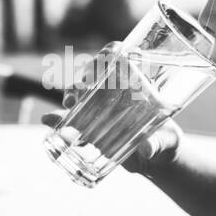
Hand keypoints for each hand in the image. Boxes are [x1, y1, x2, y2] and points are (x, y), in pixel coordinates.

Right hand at [40, 41, 182, 175]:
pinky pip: (70, 120)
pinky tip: (48, 119)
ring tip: (69, 103)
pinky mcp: (90, 127)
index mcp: (137, 84)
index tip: (105, 57)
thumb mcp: (167, 142)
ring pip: (79, 94)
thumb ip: (159, 144)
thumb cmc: (167, 143)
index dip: (109, 54)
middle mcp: (115, 92)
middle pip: (95, 74)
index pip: (119, 58)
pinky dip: (57, 119)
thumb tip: (148, 149)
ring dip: (70, 95)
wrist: (157, 162)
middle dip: (86, 77)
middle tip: (83, 88)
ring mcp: (100, 109)